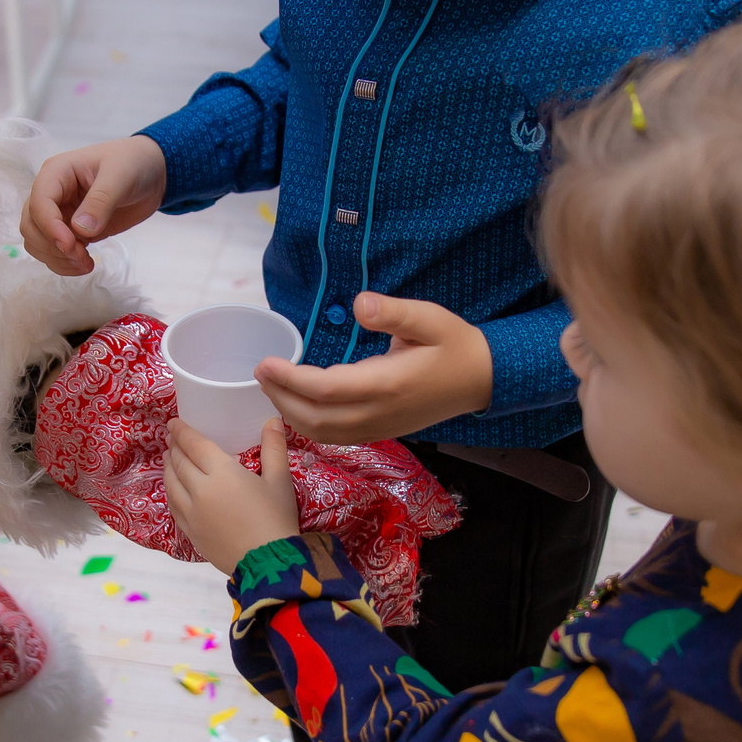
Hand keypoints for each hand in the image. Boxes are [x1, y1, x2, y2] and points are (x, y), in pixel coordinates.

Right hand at [20, 136, 167, 274]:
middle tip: (82, 256)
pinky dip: (64, 264)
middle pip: (30, 226)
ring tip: (86, 262)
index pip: (38, 203)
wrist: (150, 174)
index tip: (71, 246)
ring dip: (56, 259)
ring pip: (36, 242)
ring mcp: (59, 214)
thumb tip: (80, 230)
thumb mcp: (120, 176)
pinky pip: (53, 252)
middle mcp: (52, 194)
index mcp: (57, 173)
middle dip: (52, 246)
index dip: (50, 227)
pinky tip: (86, 264)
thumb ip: (101, 201)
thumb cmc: (133, 164)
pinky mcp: (70, 232)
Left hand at [164, 417, 301, 572]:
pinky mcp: (191, 532)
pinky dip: (170, 492)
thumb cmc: (277, 519)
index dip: (182, 431)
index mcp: (222, 473)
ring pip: (172, 484)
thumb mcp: (280, 481)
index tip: (173, 422)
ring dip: (168, 468)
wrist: (268, 563)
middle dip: (174, 447)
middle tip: (172, 438)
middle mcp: (201, 490)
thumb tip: (272, 420)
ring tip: (168, 459)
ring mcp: (192, 513)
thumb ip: (274, 448)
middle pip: (180, 463)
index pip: (194, 445)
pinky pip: (173, 507)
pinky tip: (172, 489)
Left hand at [254, 293, 492, 443]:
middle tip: (260, 373)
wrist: (481, 381)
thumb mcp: (430, 318)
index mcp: (388, 384)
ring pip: (322, 432)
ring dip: (291, 413)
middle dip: (282, 397)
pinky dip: (309, 425)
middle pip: (316, 417)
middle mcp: (379, 413)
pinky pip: (336, 437)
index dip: (291, 380)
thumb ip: (395, 313)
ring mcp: (379, 427)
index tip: (265, 364)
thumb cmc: (455, 345)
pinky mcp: (380, 432)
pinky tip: (297, 407)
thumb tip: (360, 304)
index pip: (327, 389)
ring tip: (272, 388)